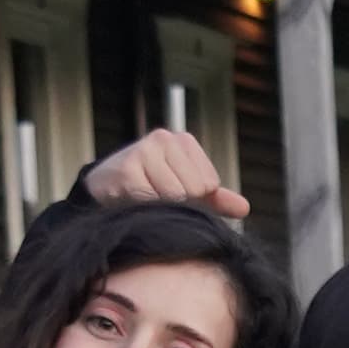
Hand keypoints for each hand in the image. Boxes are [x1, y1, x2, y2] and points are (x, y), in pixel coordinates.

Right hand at [79, 126, 249, 223]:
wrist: (104, 188)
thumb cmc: (149, 187)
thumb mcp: (186, 191)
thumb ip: (216, 199)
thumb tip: (244, 208)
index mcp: (184, 142)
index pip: (210, 184)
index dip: (194, 198)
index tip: (173, 191)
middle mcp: (165, 139)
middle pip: (195, 189)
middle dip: (179, 203)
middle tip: (157, 196)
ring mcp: (146, 151)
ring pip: (175, 196)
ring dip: (161, 207)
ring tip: (146, 197)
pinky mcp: (129, 168)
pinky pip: (152, 200)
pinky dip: (145, 209)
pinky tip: (133, 200)